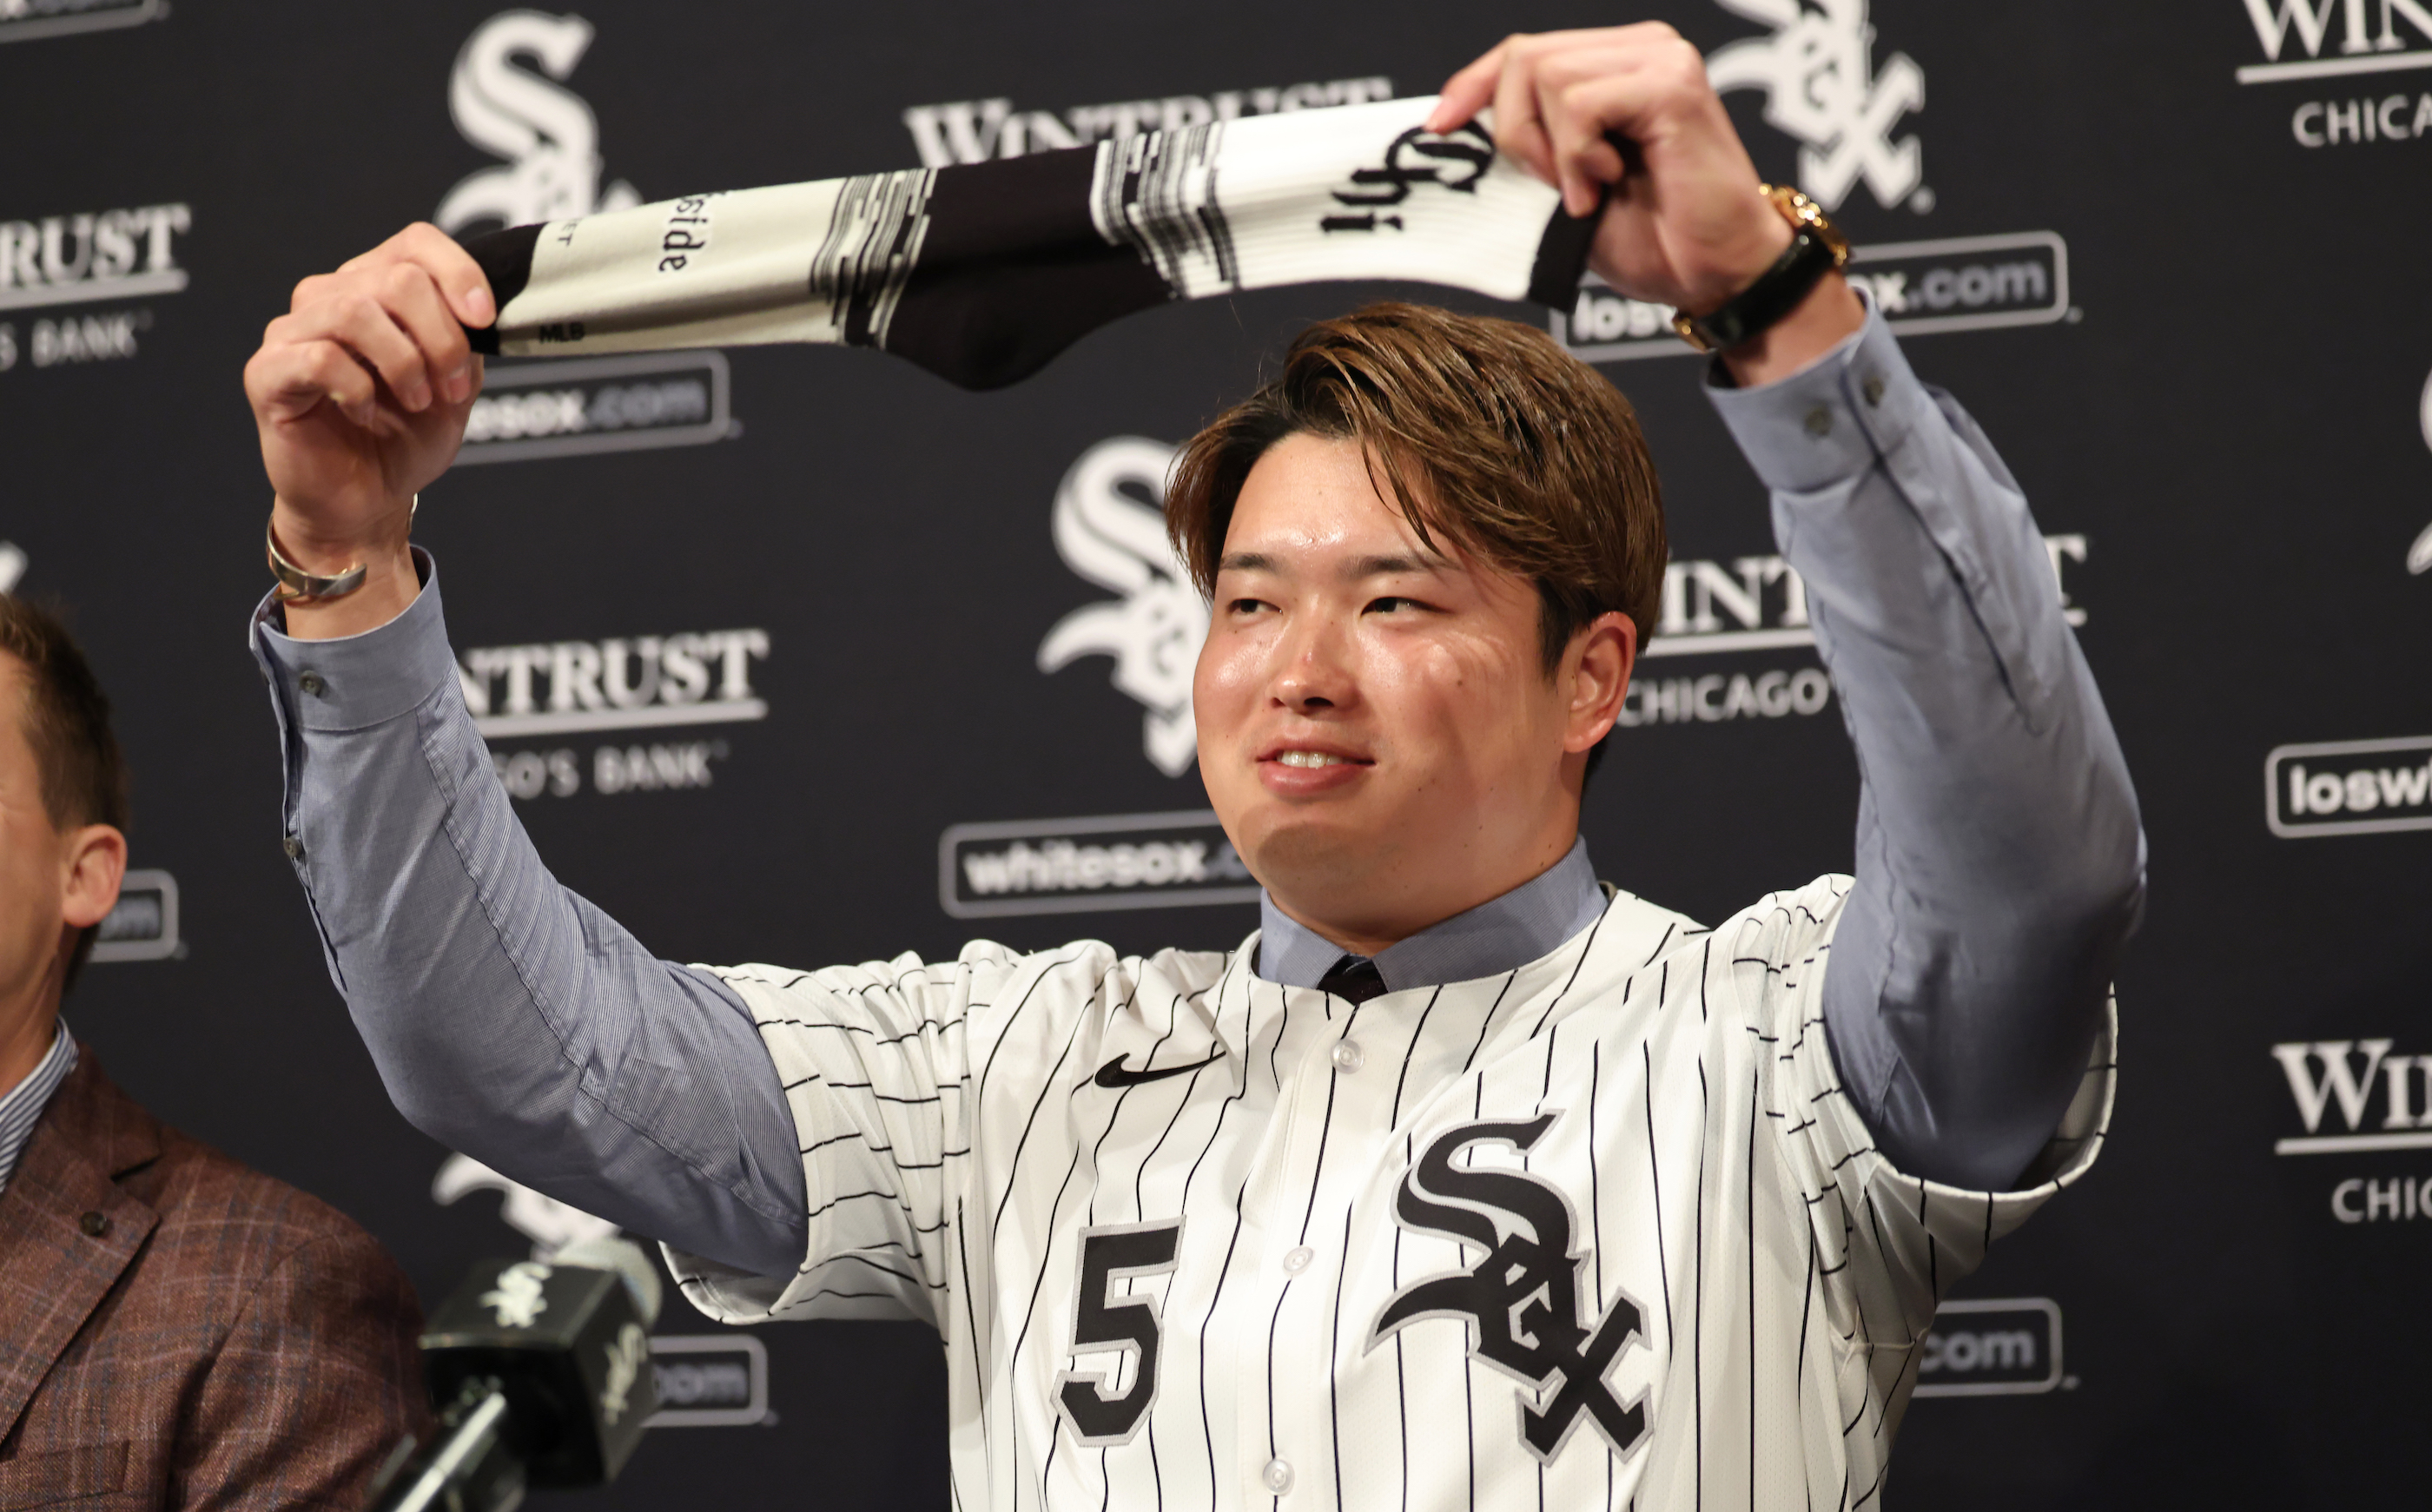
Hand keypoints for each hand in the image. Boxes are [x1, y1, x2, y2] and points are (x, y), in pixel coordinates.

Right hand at [242, 223, 494, 635]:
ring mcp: (293, 331)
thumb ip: (468, 339)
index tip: (486, 319)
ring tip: (419, 402)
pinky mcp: (268, 372)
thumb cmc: (405, 440)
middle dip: (441, 336)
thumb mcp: (457, 385)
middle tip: (453, 386)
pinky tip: (367, 414)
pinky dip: (359, 388)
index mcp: (376, 288)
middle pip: (395, 278)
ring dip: (404, 362)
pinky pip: (319, 357)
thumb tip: (492, 308)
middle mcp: (330, 297)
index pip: (415, 242)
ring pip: (354, 311)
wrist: (365, 502)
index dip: (457, 271)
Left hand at [1429, 24, 1863, 382]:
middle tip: (1554, 185)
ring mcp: (1660, 59)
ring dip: (1550, 149)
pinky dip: (1576, 154)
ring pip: (1546, 75)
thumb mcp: (1564, 185)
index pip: (1522, 52)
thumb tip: (1452, 124)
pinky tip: (1607, 184)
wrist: (1716, 274)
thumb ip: (1527, 144)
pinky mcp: (1671, 84)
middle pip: (1524, 57)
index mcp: (1616, 63)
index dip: (1473, 85)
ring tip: (1589, 191)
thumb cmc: (1651, 238)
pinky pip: (1578, 102)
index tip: (1438, 127)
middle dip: (1516, 131)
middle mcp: (1641, 48)